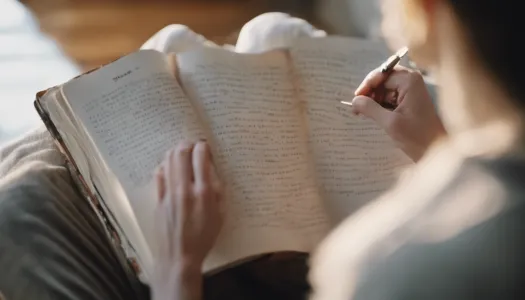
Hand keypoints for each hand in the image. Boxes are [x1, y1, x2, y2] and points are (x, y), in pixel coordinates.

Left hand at [152, 141, 222, 299]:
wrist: (179, 256)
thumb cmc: (204, 237)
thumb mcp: (221, 214)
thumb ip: (217, 190)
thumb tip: (211, 170)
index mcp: (204, 193)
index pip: (201, 158)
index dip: (203, 147)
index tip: (205, 147)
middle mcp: (185, 190)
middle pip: (181, 154)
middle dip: (187, 144)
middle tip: (192, 145)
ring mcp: (169, 194)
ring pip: (168, 161)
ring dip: (175, 152)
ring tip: (181, 152)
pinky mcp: (158, 200)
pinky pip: (158, 175)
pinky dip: (164, 166)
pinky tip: (168, 167)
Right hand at [351, 66, 446, 161]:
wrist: (436, 150)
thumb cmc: (417, 137)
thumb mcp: (390, 123)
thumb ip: (370, 109)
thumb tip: (354, 101)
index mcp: (409, 81)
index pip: (380, 75)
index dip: (366, 87)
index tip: (355, 101)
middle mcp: (411, 80)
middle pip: (382, 78)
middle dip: (369, 92)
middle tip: (358, 107)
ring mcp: (411, 90)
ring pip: (384, 88)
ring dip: (373, 99)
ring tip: (362, 113)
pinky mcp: (409, 99)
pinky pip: (389, 96)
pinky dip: (380, 104)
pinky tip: (372, 114)